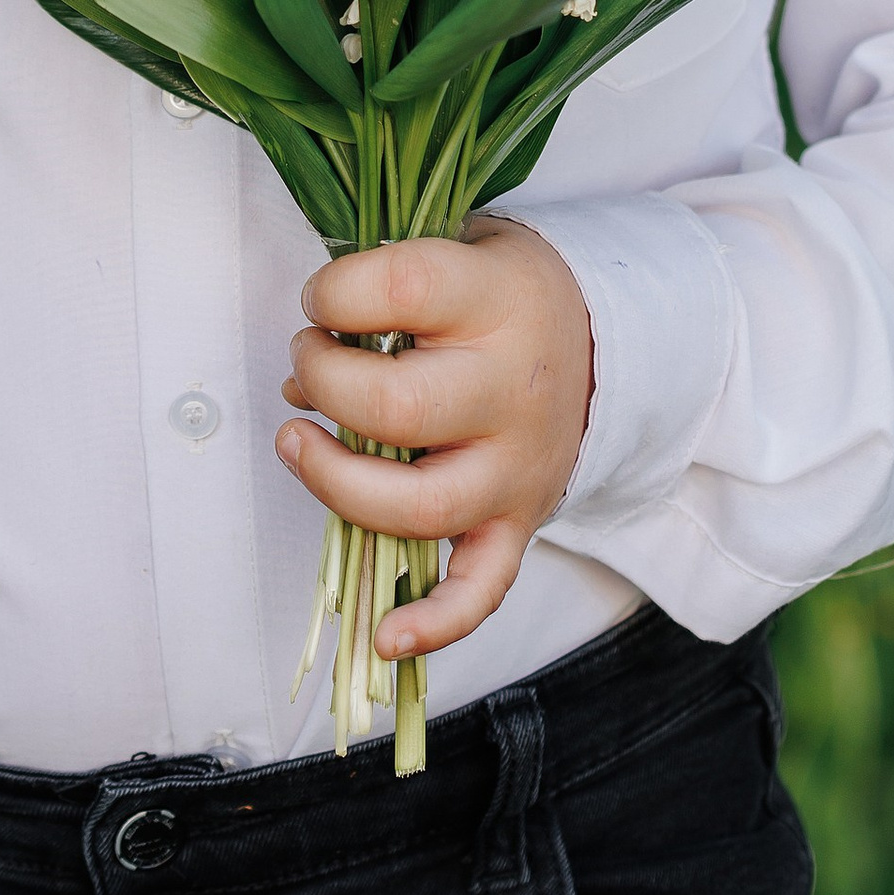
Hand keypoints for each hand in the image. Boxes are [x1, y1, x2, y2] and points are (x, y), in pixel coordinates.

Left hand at [276, 217, 593, 664]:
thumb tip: (303, 378)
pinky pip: (480, 591)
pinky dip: (434, 625)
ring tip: (297, 444)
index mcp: (497, 300)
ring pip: (421, 506)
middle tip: (306, 364)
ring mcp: (518, 468)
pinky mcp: (519, 524)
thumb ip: (378, 297)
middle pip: (398, 407)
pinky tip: (386, 636)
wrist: (596, 338)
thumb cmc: (495, 295)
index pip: (403, 289)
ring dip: (336, 484)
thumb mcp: (453, 258)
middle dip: (323, 383)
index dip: (333, 293)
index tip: (318, 300)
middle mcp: (512, 390)